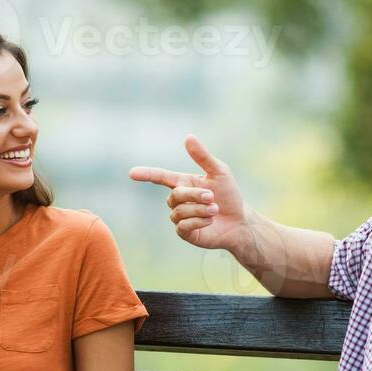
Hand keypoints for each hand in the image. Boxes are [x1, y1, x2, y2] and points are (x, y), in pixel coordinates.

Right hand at [129, 134, 253, 253]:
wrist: (239, 222)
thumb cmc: (229, 196)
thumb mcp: (219, 172)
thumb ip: (203, 156)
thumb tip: (188, 137)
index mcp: (183, 183)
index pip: (160, 177)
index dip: (146, 174)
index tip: (132, 173)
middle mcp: (178, 200)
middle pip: (175, 195)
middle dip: (194, 195)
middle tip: (212, 197)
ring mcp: (180, 217)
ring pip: (179, 211)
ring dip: (200, 210)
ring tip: (215, 210)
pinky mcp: (184, 233)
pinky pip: (183, 226)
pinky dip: (199, 221)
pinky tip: (210, 221)